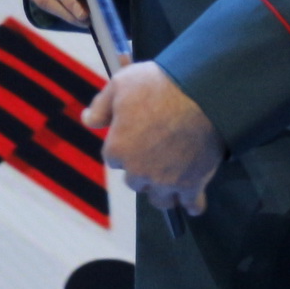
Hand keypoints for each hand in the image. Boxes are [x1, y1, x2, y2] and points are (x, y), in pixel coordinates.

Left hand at [85, 61, 223, 218]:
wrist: (202, 93)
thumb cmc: (159, 85)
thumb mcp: (121, 84)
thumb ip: (101, 106)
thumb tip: (87, 120)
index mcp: (118, 149)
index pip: (114, 158)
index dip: (124, 146)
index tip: (136, 136)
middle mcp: (138, 171)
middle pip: (135, 181)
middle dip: (142, 169)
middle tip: (156, 153)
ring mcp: (166, 180)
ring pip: (159, 198)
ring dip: (162, 191)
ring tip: (170, 181)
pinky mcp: (192, 183)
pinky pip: (191, 203)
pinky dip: (192, 204)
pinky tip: (192, 202)